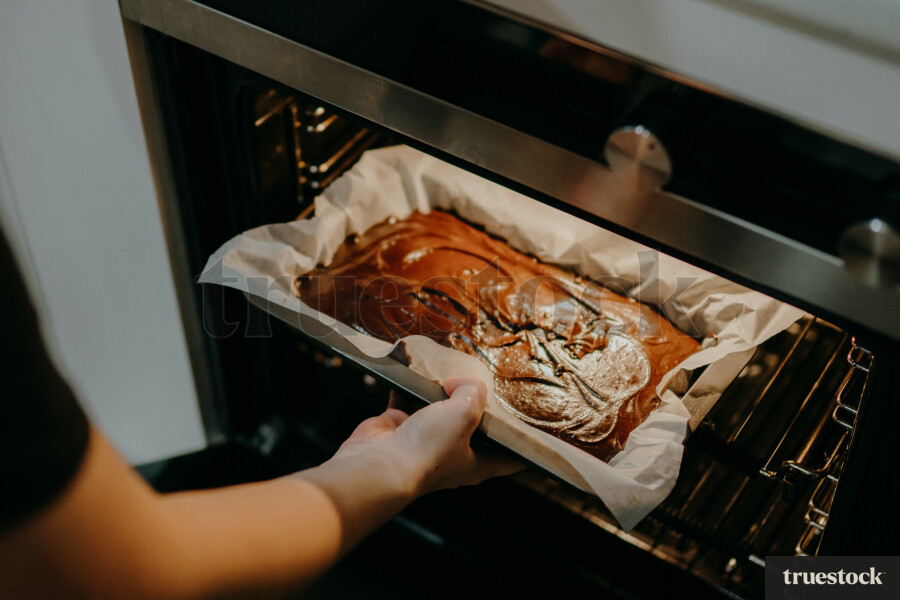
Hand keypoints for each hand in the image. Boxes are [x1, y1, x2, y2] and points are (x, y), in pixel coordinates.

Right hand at [332, 378, 523, 496]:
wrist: (378, 463)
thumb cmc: (427, 449)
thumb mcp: (465, 414)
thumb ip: (472, 392)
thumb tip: (461, 383)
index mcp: (475, 464)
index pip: (508, 457)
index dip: (521, 445)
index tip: (534, 430)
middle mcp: (450, 454)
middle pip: (471, 427)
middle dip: (475, 405)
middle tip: (484, 381)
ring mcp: (422, 440)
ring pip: (437, 410)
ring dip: (440, 392)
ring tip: (448, 369)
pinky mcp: (398, 427)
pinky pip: (406, 400)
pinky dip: (409, 385)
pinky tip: (414, 368)